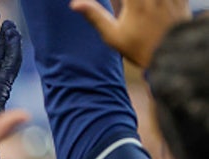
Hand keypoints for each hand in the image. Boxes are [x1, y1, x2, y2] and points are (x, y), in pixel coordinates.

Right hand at [70, 0, 190, 67]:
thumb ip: (94, 15)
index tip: (120, 3)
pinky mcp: (181, 0)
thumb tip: (74, 3)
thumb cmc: (139, 48)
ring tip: (137, 7)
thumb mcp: (112, 36)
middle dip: (128, 0)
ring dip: (141, 1)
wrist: (174, 57)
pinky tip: (151, 5)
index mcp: (136, 2)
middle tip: (127, 5)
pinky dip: (157, 0)